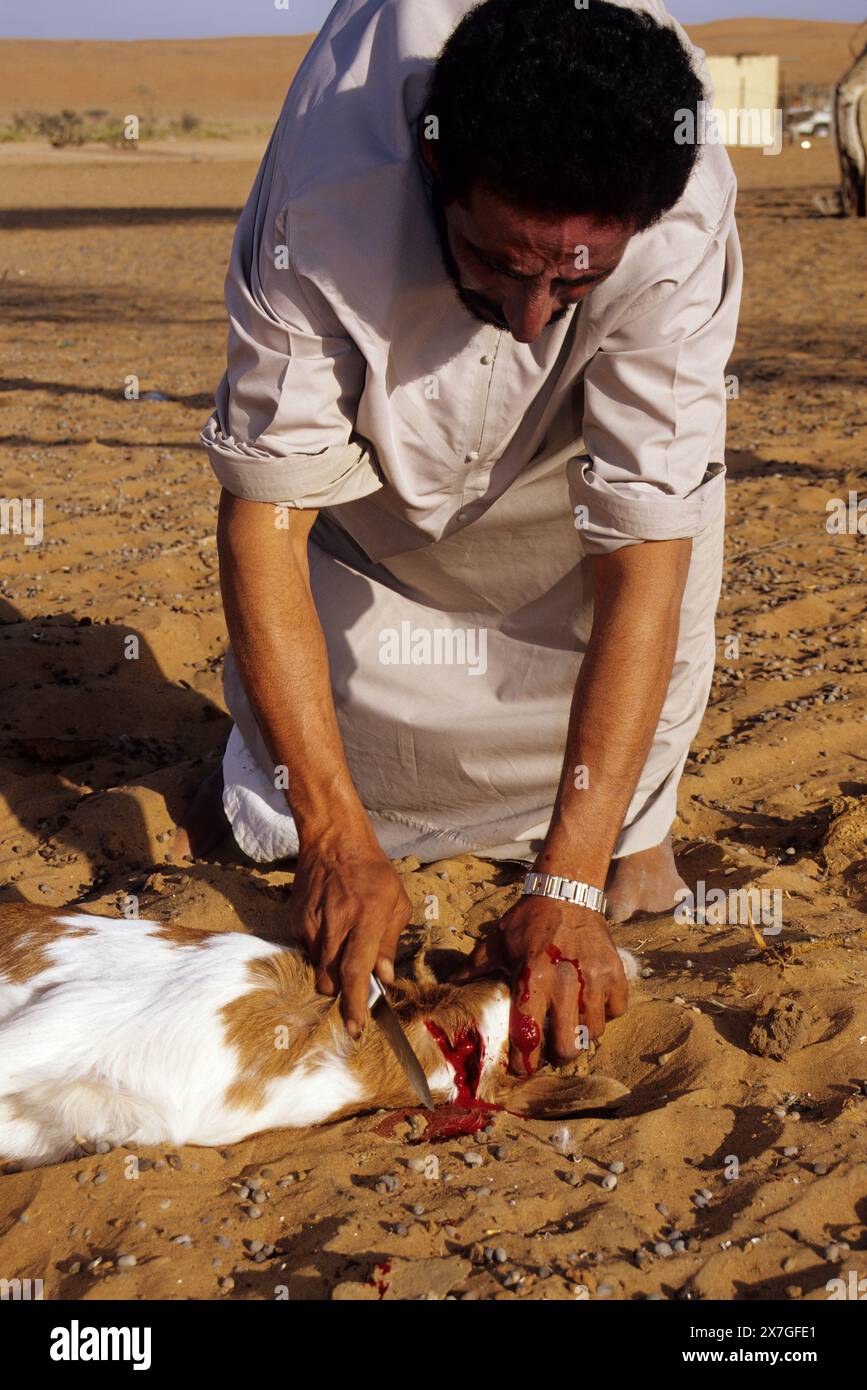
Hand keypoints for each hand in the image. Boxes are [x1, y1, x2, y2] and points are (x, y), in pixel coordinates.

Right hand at [286, 838, 411, 1037]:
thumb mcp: (397, 903)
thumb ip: (389, 943)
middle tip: (355, 985)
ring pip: (316, 970)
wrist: (333, 842)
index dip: (355, 1005)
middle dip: (342, 993)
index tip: (355, 1029)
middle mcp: (335, 925)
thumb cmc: (373, 872)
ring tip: (343, 946)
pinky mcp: (294, 922)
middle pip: (330, 981)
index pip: (356, 972)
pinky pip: (305, 951)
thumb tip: (382, 977)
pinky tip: (330, 930)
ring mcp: (310, 924)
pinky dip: (318, 952)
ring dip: (330, 971)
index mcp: (365, 920)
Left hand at [454, 895, 628, 1072]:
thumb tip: (451, 985)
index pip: (528, 1034)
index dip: (525, 1060)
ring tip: (572, 1026)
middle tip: (551, 1050)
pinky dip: (606, 1012)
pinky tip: (592, 1004)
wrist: (566, 892)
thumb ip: (475, 967)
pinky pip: (617, 1010)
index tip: (522, 1067)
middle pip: (567, 1045)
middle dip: (557, 1055)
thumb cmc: (528, 920)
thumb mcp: (496, 941)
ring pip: (594, 1032)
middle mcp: (565, 982)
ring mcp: (594, 979)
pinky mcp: (615, 973)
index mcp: (532, 977)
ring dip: (582, 1034)